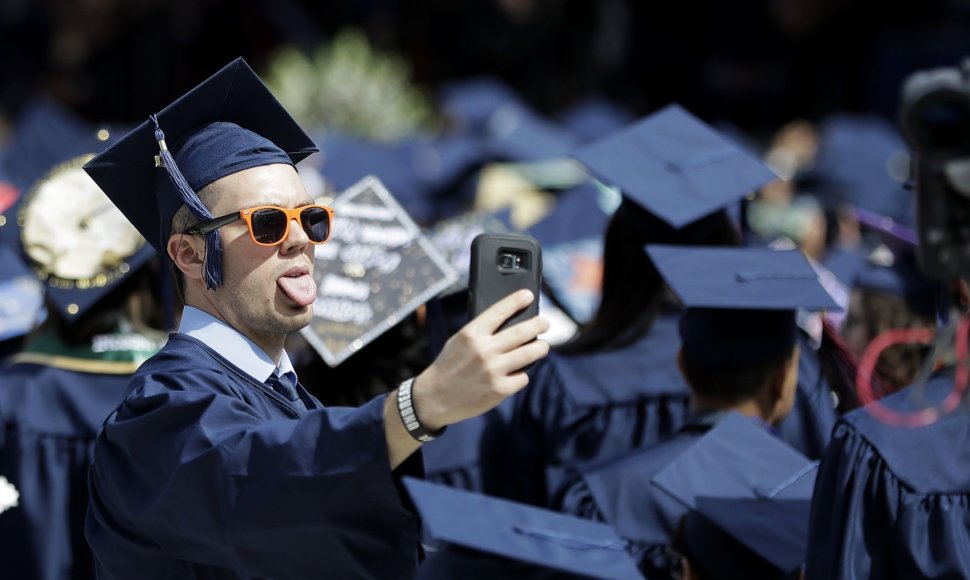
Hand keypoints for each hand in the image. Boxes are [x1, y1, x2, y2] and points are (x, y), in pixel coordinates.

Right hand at [412, 290, 549, 429]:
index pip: (499, 311)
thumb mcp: (458, 341)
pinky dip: (522, 374)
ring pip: (530, 353)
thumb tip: (509, 323)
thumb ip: (480, 332)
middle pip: (522, 331)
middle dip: (539, 324)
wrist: (435, 398)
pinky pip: (523, 377)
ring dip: (541, 348)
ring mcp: (493, 370)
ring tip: (542, 346)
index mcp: (471, 334)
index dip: (516, 301)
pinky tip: (517, 373)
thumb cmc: (449, 366)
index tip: (528, 295)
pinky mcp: (500, 390)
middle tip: (545, 322)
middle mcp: (484, 350)